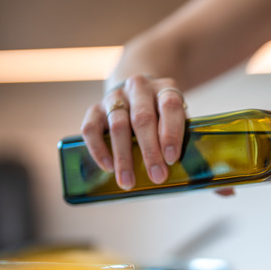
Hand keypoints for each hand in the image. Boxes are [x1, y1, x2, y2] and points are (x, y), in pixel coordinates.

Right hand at [80, 74, 186, 189]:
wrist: (136, 92)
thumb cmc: (162, 114)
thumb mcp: (176, 117)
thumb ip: (178, 135)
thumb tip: (179, 170)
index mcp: (165, 88)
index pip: (170, 106)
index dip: (171, 133)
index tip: (171, 159)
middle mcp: (139, 88)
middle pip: (143, 118)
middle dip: (150, 151)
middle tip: (156, 176)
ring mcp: (116, 96)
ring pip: (118, 125)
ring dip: (124, 156)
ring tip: (128, 181)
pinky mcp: (95, 108)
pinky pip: (91, 128)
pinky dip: (99, 149)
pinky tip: (108, 167)